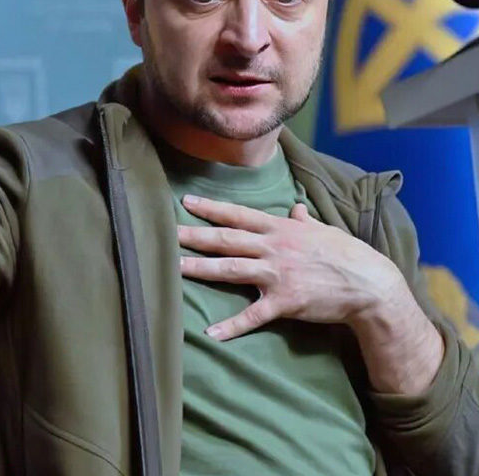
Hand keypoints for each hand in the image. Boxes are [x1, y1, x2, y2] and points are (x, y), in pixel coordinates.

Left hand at [177, 195, 408, 340]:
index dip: (212, 208)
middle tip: (167, 232)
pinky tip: (211, 333)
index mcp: (281, 230)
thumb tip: (295, 208)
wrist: (370, 285)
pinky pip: (252, 315)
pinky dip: (231, 326)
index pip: (239, 215)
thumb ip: (303, 221)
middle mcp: (274, 248)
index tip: (186, 202)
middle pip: (227, 239)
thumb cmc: (347, 255)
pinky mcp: (284, 302)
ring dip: (201, 268)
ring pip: (231, 269)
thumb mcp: (324, 231)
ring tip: (174, 267)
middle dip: (195, 235)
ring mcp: (278, 275)